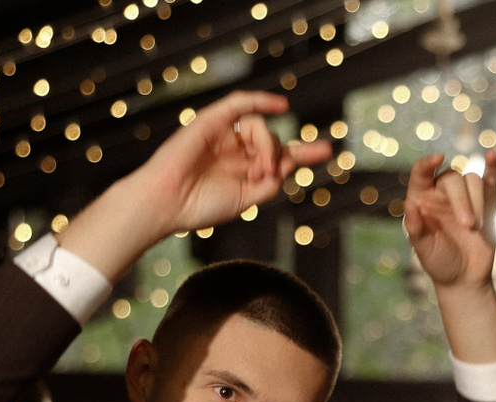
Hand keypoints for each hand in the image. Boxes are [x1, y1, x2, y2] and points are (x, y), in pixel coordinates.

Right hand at [59, 90, 332, 278]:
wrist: (168, 203)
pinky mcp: (211, 121)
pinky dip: (261, 101)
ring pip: (261, 128)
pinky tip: (282, 105)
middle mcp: (236, 150)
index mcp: (244, 171)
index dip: (304, 153)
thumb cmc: (201, 206)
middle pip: (274, 142)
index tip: (328, 150)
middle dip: (279, 156)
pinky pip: (241, 104)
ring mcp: (223, 135)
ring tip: (256, 167)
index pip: (280, 156)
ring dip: (267, 146)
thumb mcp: (247, 199)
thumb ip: (271, 181)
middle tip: (266, 175)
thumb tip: (290, 162)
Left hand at [403, 152, 495, 292]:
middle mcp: (442, 193)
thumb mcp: (424, 249)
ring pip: (472, 180)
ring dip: (478, 202)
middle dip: (463, 201)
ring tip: (476, 229)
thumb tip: (408, 204)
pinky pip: (489, 179)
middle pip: (453, 178)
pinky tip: (493, 156)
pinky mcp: (486, 201)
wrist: (465, 277)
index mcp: (422, 199)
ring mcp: (465, 196)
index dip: (427, 163)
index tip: (438, 159)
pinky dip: (493, 168)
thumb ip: (415, 228)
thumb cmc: (440, 263)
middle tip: (468, 227)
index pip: (421, 173)